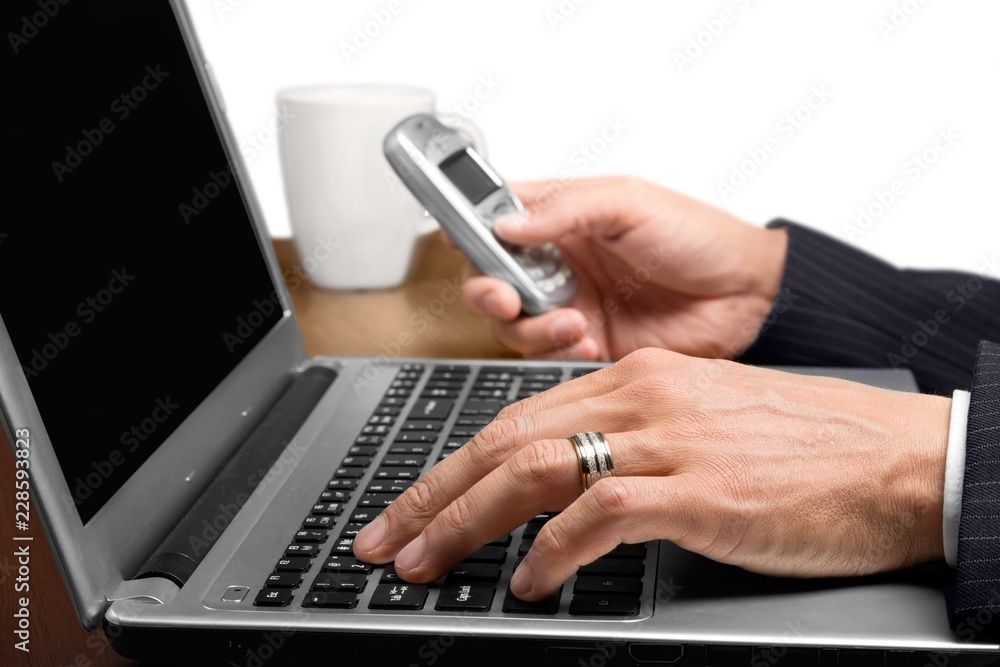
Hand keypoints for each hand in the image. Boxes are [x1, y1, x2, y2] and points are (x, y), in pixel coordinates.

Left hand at [354, 348, 948, 599]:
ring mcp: (670, 440)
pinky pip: (599, 514)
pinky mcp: (700, 489)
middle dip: (432, 494)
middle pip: (506, 439)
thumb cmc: (804, 447)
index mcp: (637, 377)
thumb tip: (563, 490)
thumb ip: (629, 441)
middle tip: (385, 538)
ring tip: (427, 564)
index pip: (518, 417)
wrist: (895, 458)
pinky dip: (551, 552)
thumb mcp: (699, 424)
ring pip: (534, 470)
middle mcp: (643, 397)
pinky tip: (530, 583)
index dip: (453, 465)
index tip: (415, 504)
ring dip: (466, 521)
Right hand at [460, 177, 788, 359]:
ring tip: (572, 320)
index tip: (458, 239)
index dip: (469, 229)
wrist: (747, 296)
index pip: (494, 219)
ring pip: (513, 324)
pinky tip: (588, 340)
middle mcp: (558, 262)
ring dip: (532, 326)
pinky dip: (558, 351)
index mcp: (561, 217)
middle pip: (489, 277)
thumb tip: (506, 223)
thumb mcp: (629, 203)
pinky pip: (548, 355)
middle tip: (504, 297)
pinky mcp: (587, 344)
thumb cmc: (697, 237)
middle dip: (486, 291)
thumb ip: (564, 209)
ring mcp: (569, 305)